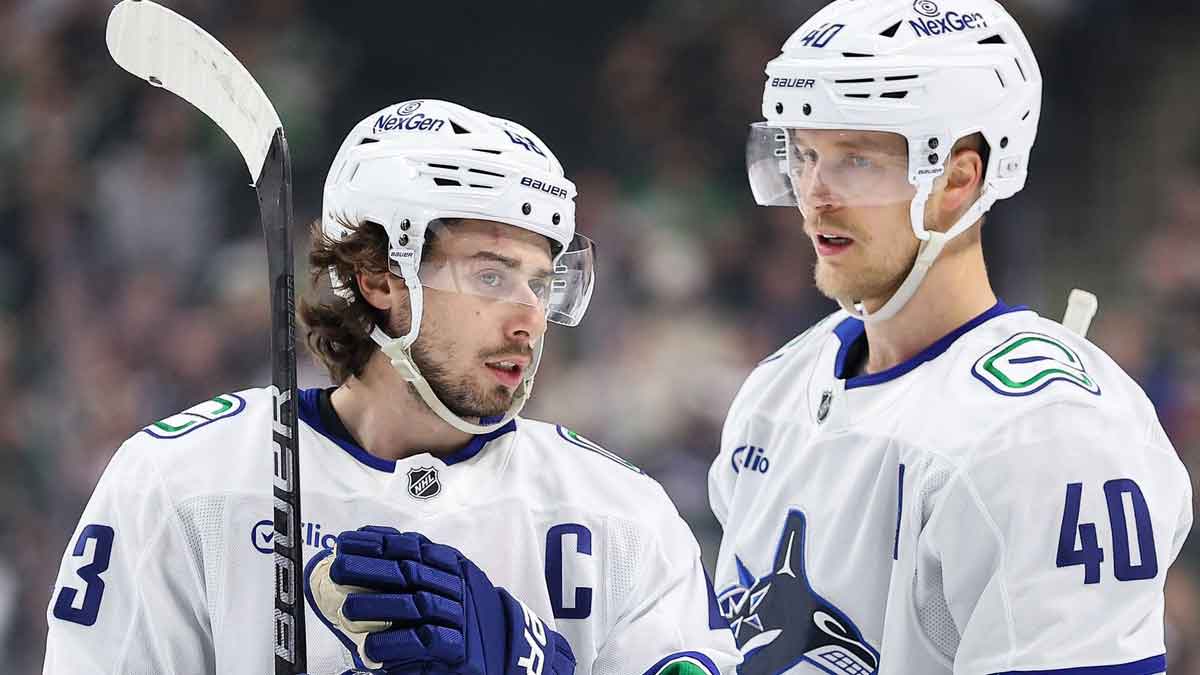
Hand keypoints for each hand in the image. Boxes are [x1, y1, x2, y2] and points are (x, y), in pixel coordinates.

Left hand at [305, 526, 575, 674]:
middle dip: (371, 569)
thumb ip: (420, 562)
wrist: (510, 645)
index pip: (413, 546)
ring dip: (379, 606)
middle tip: (337, 569)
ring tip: (348, 608)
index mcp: (453, 565)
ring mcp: (459, 617)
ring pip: (416, 605)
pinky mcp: (459, 649)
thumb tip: (372, 542)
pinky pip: (426, 642)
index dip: (378, 542)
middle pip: (410, 572)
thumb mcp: (451, 578)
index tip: (347, 541)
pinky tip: (371, 648)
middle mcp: (457, 586)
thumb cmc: (467, 612)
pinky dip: (397, 644)